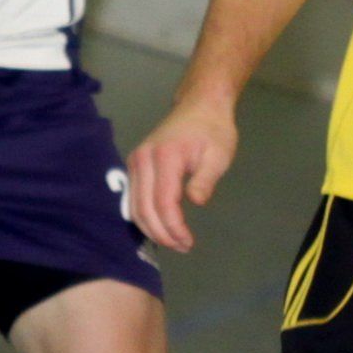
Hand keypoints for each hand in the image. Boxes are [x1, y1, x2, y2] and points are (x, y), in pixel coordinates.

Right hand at [130, 98, 237, 253]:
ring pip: (134, 206)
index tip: (188, 242)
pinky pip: (133, 198)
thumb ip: (205, 179)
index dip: (173, 227)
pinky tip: (159, 227)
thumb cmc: (213, 130)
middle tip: (182, 247)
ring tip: (173, 241)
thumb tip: (197, 202)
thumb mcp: (218, 155)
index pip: (163, 202)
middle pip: (144, 208)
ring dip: (151, 229)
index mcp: (165, 157)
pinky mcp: (134, 165)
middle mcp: (143, 160)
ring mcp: (135, 162)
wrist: (199, 105)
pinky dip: (143, 217)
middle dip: (162, 233)